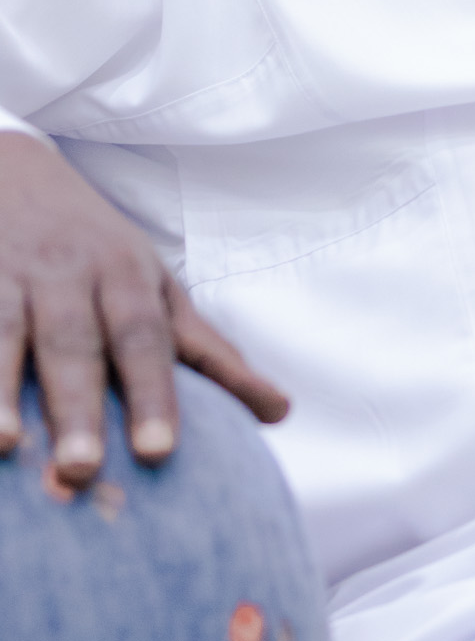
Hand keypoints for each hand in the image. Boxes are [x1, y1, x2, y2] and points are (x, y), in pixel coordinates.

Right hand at [0, 130, 288, 486]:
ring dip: (5, 390)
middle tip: (83, 470)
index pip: (145, 338)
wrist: (12, 169)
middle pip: (77, 342)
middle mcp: (70, 275)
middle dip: (80, 405)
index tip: (159, 451)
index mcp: (128, 277)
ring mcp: (12, 276)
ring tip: (6, 445)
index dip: (152, 393)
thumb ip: (208, 353)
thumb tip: (280, 413)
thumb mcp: (157, 287)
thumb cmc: (99, 250)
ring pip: (9, 334)